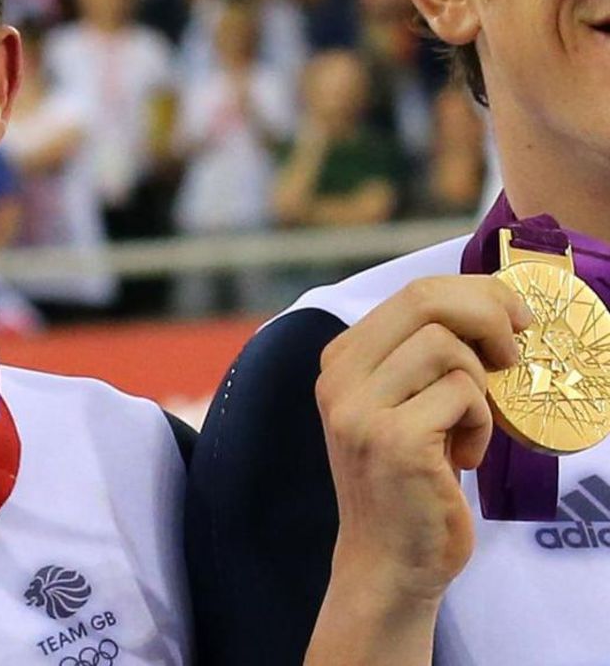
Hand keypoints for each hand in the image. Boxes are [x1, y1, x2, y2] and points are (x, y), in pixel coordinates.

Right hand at [315, 276, 530, 602]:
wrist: (387, 559)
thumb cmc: (407, 481)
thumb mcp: (400, 403)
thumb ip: (420, 357)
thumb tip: (492, 305)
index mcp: (339, 361)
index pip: (413, 293)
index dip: (476, 295)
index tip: (513, 320)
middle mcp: (338, 378)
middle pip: (426, 302)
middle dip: (487, 316)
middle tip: (513, 352)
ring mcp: (359, 409)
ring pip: (447, 348)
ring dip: (479, 386)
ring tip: (468, 426)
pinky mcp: (392, 440)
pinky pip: (461, 395)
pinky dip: (479, 424)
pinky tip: (462, 455)